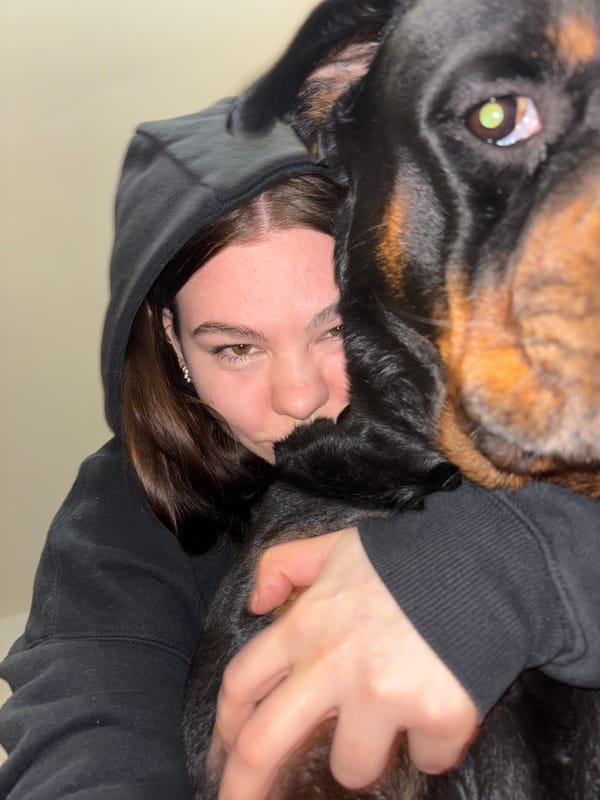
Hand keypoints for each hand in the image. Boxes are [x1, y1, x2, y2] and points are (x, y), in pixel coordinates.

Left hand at [212, 528, 478, 799]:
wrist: (485, 563)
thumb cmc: (405, 559)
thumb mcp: (333, 546)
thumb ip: (282, 565)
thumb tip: (255, 604)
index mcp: (305, 624)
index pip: (241, 684)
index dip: (225, 727)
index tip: (223, 754)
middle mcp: (334, 663)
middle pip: (264, 744)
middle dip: (243, 788)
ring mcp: (383, 694)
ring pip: (352, 767)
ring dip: (368, 752)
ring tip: (392, 712)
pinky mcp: (435, 715)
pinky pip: (426, 760)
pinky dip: (432, 744)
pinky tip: (440, 704)